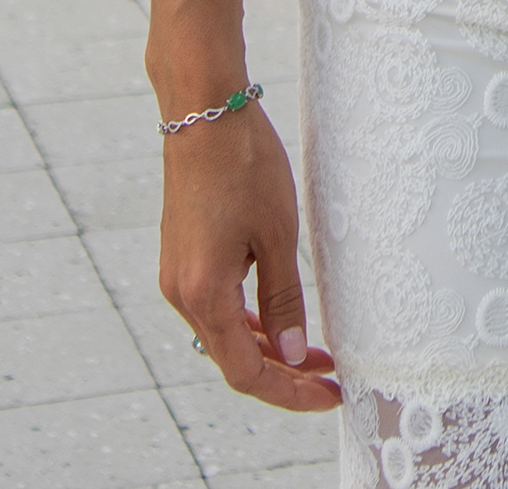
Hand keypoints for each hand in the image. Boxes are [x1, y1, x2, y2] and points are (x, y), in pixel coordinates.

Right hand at [156, 102, 339, 411]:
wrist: (203, 110)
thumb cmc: (243, 166)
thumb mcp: (277, 236)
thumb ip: (283, 301)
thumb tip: (294, 355)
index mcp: (204, 295)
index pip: (247, 373)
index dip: (289, 393)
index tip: (330, 396)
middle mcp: (181, 294)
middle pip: (233, 360)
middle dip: (284, 375)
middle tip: (331, 380)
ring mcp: (177, 275)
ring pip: (224, 335)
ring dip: (268, 349)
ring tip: (315, 354)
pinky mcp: (181, 257)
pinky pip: (215, 307)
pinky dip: (248, 322)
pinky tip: (279, 320)